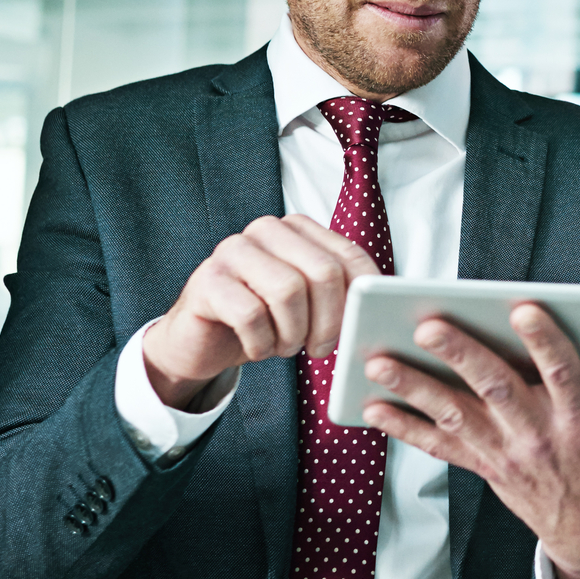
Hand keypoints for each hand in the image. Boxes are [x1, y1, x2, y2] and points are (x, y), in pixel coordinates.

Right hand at [142, 215, 377, 408]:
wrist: (202, 341)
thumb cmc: (263, 321)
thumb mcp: (307, 305)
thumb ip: (338, 295)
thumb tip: (378, 310)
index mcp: (297, 229)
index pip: (349, 256)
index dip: (361, 299)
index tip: (355, 329)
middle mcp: (266, 230)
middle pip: (323, 272)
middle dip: (328, 321)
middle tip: (318, 349)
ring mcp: (233, 251)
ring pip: (288, 291)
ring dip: (293, 334)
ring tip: (284, 346)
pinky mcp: (207, 280)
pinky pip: (251, 315)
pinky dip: (262, 344)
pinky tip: (258, 348)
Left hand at [361, 303, 579, 578]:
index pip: (562, 373)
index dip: (544, 341)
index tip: (524, 307)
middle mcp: (538, 436)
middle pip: (496, 388)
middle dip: (461, 354)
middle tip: (429, 323)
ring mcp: (505, 453)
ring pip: (456, 415)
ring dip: (415, 387)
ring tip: (379, 359)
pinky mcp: (482, 466)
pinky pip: (436, 446)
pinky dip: (402, 426)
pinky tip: (370, 405)